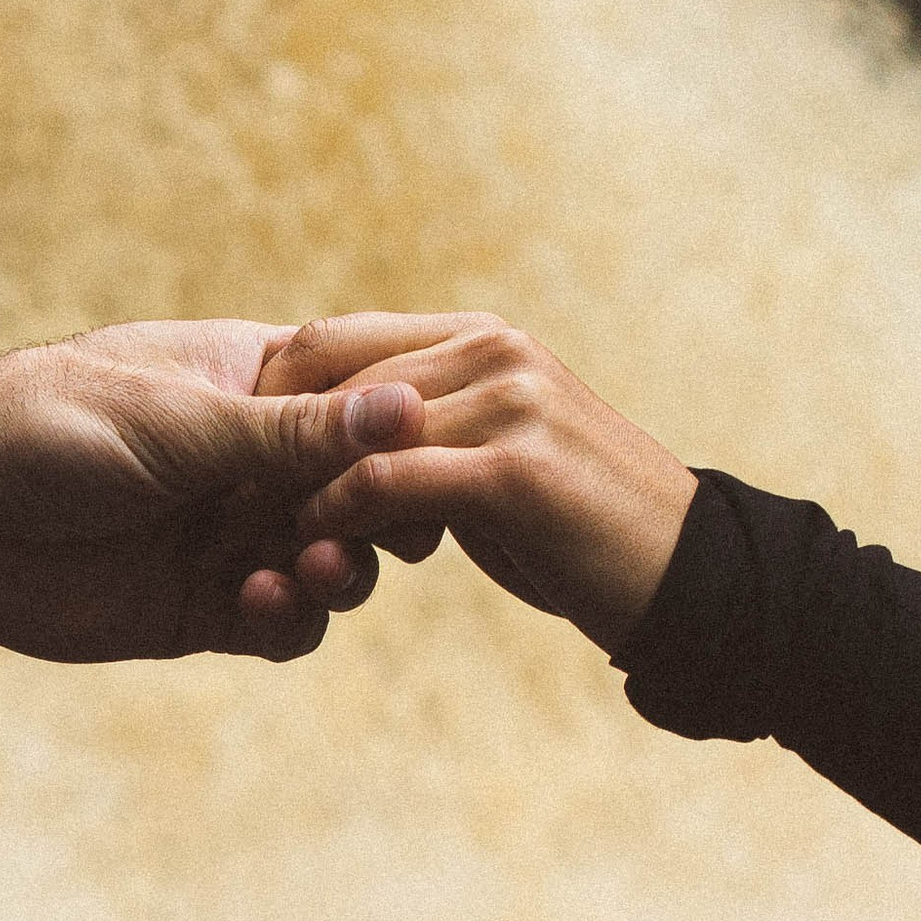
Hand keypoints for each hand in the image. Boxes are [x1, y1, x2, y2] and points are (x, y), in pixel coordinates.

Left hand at [0, 320, 423, 664]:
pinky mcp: (202, 608)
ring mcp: (229, 535)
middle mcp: (250, 460)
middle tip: (379, 527)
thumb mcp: (179, 421)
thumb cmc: (44, 427)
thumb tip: (412, 407)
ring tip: (314, 565)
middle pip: (362, 489)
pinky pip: (281, 624)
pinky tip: (255, 601)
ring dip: (340, 569)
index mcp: (252, 383)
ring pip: (332, 562)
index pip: (361, 401)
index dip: (402, 431)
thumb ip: (293, 431)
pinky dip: (288, 618)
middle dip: (378, 511)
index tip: (425, 452)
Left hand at [260, 315, 699, 657]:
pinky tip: (318, 560)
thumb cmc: (584, 535)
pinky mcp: (513, 472)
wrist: (692, 581)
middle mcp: (491, 351)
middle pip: (324, 373)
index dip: (270, 402)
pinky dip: (335, 522)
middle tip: (228, 509)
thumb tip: (334, 439)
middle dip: (264, 444)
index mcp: (480, 339)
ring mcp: (507, 403)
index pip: (330, 340)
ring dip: (292, 492)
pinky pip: (384, 484)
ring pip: (347, 432)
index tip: (236, 472)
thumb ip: (425, 436)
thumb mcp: (498, 465)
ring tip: (265, 543)